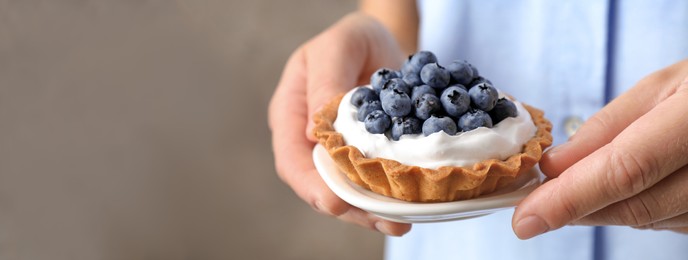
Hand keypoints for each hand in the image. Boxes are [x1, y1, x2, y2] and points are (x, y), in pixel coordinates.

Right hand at [268, 13, 410, 235]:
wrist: (382, 40)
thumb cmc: (354, 38)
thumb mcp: (338, 47)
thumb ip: (326, 80)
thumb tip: (315, 129)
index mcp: (291, 113)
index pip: (292, 159)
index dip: (311, 185)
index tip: (335, 202)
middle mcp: (309, 140)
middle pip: (320, 185)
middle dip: (349, 208)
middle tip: (383, 220)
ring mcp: (337, 152)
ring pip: (348, 191)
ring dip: (372, 210)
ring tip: (400, 222)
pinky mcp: (364, 156)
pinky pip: (372, 182)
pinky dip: (389, 197)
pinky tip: (410, 207)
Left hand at [512, 59, 687, 238]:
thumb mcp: (662, 88)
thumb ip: (607, 129)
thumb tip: (555, 168)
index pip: (626, 171)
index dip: (570, 199)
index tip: (525, 219)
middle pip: (635, 205)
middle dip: (577, 208)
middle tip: (537, 204)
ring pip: (649, 221)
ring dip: (604, 210)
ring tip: (580, 187)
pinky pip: (671, 224)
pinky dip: (635, 211)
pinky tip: (624, 192)